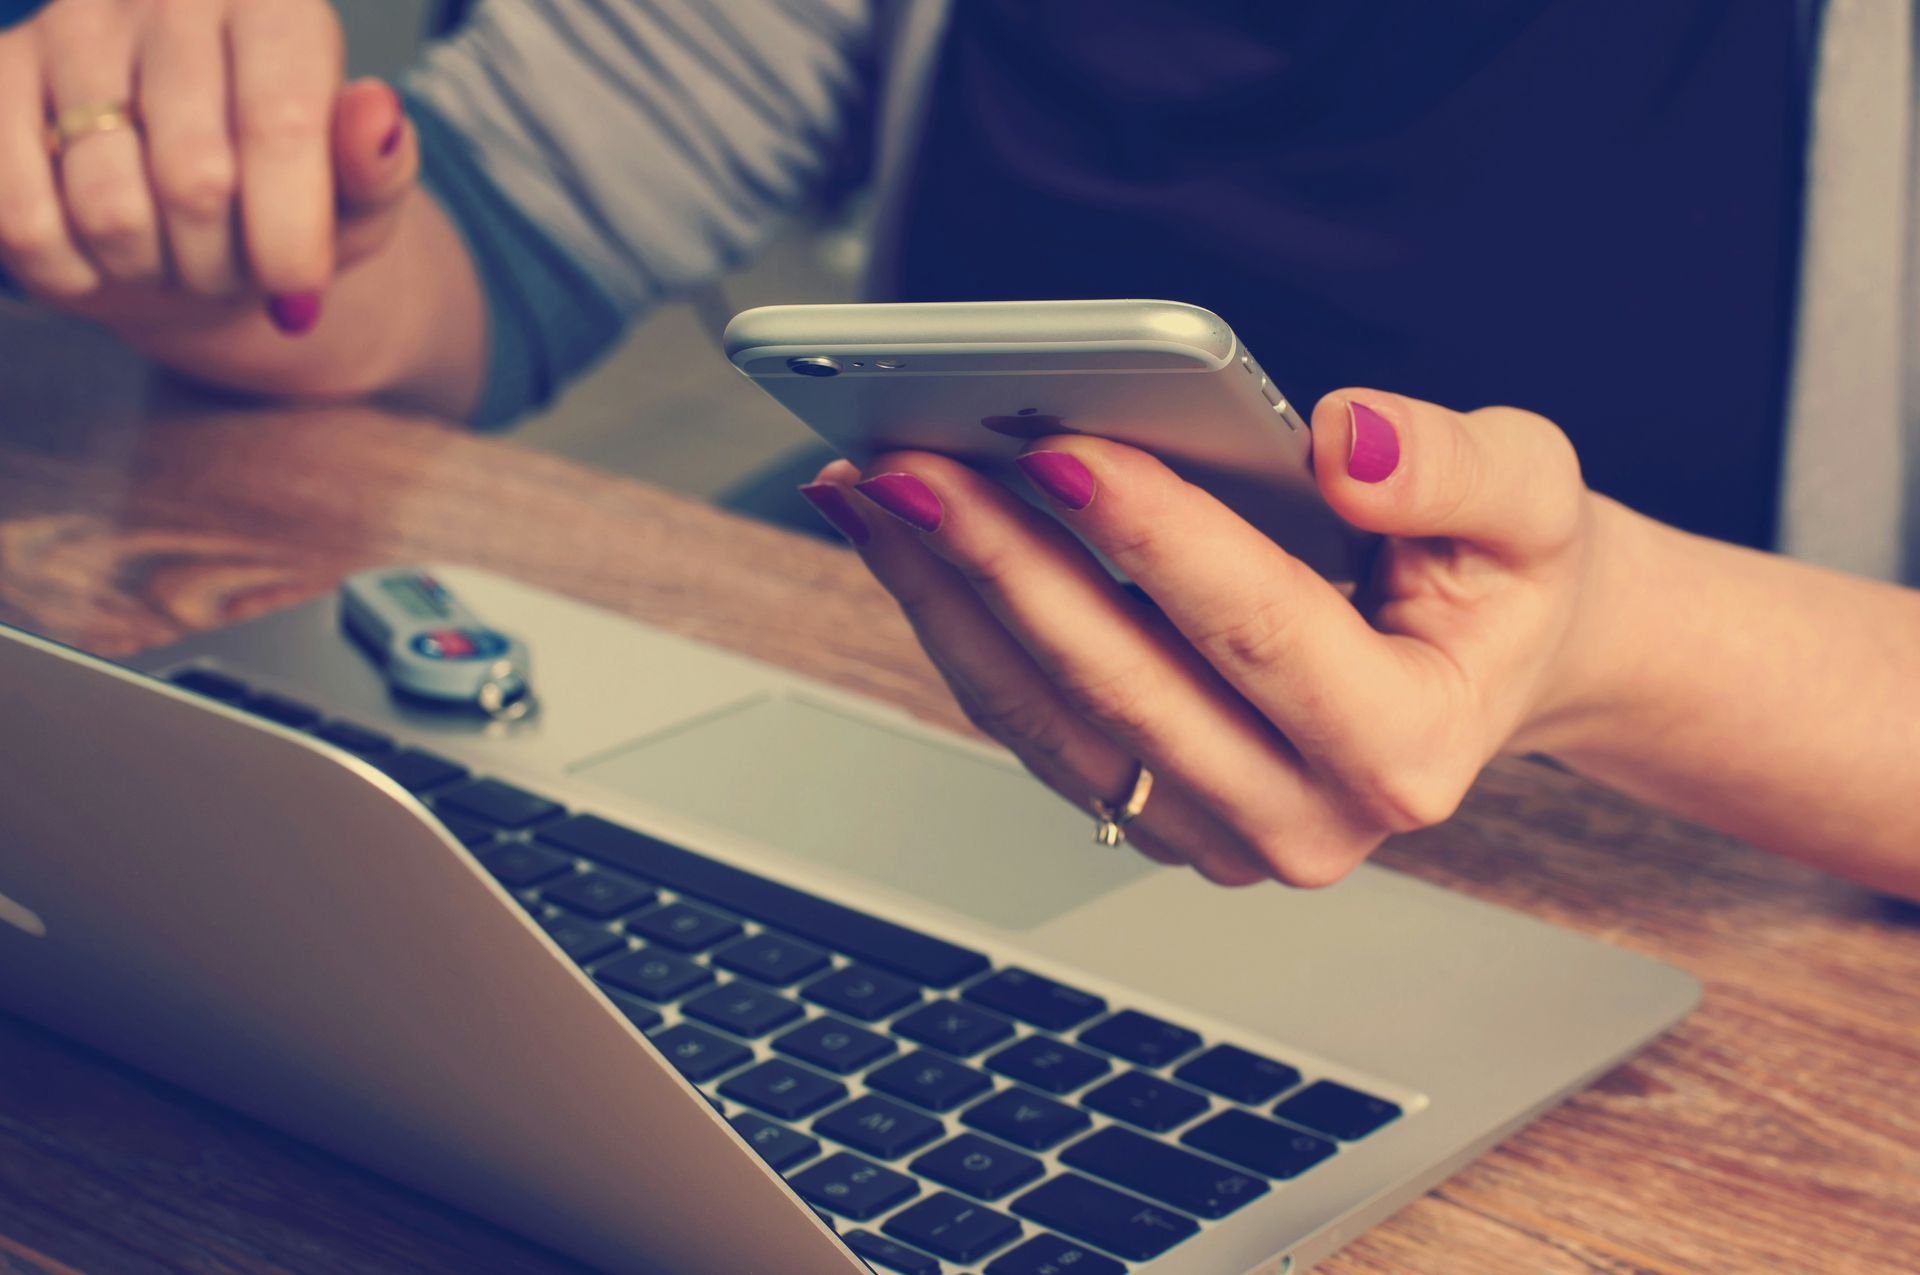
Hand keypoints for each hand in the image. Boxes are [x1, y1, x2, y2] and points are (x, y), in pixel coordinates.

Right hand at [0, 0, 417, 335]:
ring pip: (109, 209)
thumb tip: (377, 114)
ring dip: (152, 269)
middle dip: (223, 263)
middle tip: (233, 267)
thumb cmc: (287, 202)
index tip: (299, 291)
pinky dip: (73, 270)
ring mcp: (72, 28)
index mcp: (275, 7)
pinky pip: (23, 217)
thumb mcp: (358, 200)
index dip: (289, 232)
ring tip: (174, 252)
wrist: (190, 218)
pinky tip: (103, 254)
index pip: (278, 125)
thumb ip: (377, 167)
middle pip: (195, 179)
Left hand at [802, 391, 1616, 887]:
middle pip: (1123, 686)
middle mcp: (1306, 821)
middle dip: (1004, 564)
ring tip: (876, 490)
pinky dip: (960, 628)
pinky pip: (1033, 727)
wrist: (1488, 661)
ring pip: (1050, 719)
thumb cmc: (1504, 577)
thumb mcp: (1531, 498)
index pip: (1258, 631)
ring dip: (949, 600)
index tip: (1059, 448)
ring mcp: (1218, 834)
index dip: (1154, 538)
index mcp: (1407, 749)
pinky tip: (907, 541)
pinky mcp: (1154, 815)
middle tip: (909, 463)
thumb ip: (1454, 467)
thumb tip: (1343, 443)